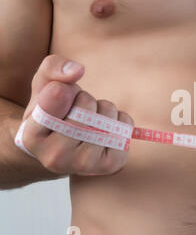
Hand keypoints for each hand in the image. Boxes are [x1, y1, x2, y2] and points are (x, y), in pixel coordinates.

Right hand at [20, 55, 133, 175]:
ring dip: (102, 108)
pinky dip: (119, 119)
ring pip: (107, 113)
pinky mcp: (111, 164)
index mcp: (31, 138)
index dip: (63, 88)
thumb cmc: (53, 112)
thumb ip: (53, 69)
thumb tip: (77, 70)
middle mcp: (56, 157)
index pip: (57, 96)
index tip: (60, 94)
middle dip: (83, 98)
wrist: (66, 149)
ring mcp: (84, 164)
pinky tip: (105, 128)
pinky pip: (125, 125)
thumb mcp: (43, 85)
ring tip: (89, 121)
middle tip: (74, 112)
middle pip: (86, 104)